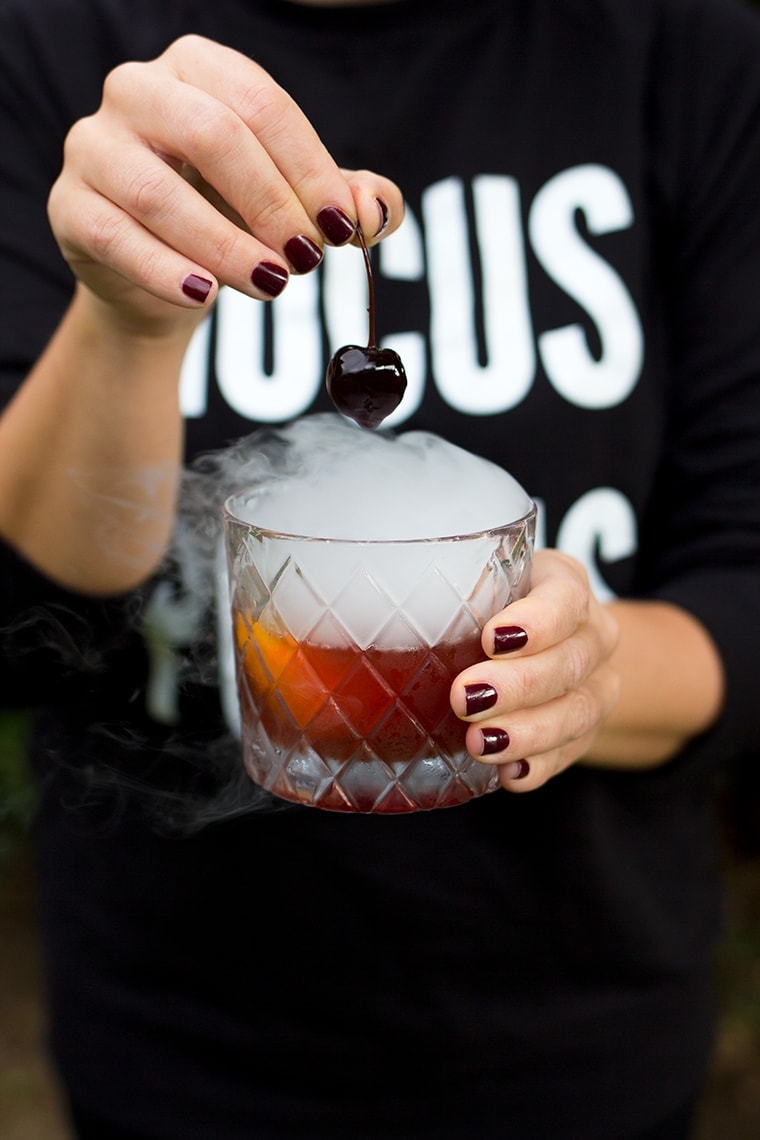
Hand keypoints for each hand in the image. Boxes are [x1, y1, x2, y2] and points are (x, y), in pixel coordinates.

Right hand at [47, 34, 402, 331]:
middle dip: (270, 203)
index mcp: (198, 68)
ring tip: (271, 286)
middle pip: (212, 135)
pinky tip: (205, 297)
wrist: (163, 279)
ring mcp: (94, 146)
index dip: (309, 168)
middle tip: (307, 259)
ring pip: (159, 192)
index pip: (261, 104)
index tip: (343, 226)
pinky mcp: (70, 206)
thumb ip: (344, 201)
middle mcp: (138, 90)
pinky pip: (116, 237)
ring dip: (224, 246)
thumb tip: (375, 210)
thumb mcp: (295, 205)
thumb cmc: (233, 220)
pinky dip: (166, 271)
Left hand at [450, 549, 619, 791]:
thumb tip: (396, 611)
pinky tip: (509, 774)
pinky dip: (538, 766)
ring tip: (480, 743)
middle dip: (517, 685)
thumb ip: (456, 593)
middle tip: (465, 699)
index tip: (490, 639)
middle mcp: (593, 635)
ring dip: (527, 732)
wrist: (553, 646)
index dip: (536, 622)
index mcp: (566, 585)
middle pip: (569, 662)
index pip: (566, 599)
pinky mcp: (586, 732)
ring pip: (576, 712)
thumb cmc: (498, 608)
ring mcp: (596, 686)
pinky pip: (569, 754)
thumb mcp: (481, 586)